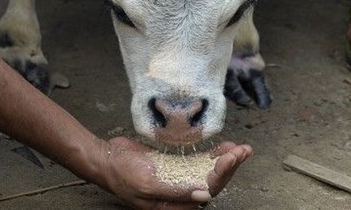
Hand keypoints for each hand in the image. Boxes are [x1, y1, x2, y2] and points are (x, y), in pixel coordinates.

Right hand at [99, 137, 252, 208]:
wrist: (106, 158)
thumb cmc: (122, 175)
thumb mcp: (147, 185)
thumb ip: (175, 192)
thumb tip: (203, 197)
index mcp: (174, 206)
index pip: (206, 193)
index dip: (222, 175)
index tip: (231, 158)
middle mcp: (180, 195)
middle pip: (212, 182)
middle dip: (229, 166)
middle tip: (244, 150)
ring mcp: (179, 178)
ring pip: (209, 171)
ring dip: (226, 160)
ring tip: (243, 148)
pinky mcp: (176, 165)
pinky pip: (199, 162)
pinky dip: (213, 155)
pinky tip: (226, 146)